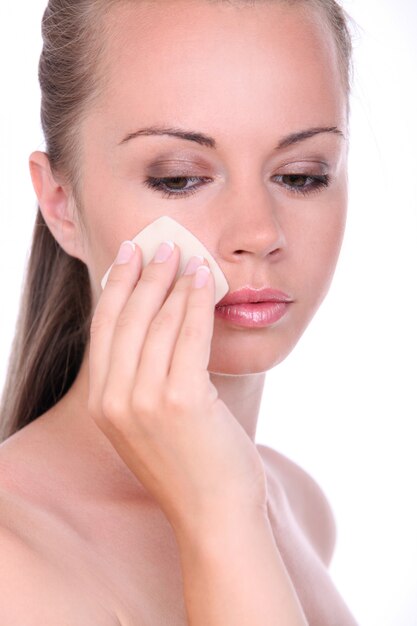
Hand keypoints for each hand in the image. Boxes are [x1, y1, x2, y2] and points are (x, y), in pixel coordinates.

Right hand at [88, 240, 267, 535]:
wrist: (214, 515)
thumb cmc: (190, 466)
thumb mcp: (149, 423)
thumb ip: (141, 380)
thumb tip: (157, 325)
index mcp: (102, 403)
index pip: (105, 329)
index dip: (116, 287)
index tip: (128, 257)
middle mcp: (115, 400)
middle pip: (127, 318)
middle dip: (144, 275)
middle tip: (160, 245)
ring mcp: (145, 401)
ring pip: (159, 322)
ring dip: (173, 282)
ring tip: (186, 257)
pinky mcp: (182, 400)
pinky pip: (189, 335)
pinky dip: (196, 302)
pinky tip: (204, 281)